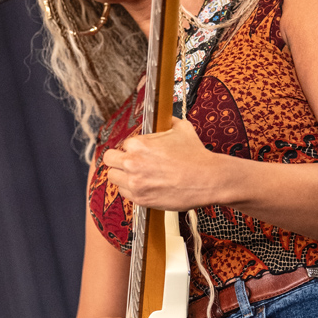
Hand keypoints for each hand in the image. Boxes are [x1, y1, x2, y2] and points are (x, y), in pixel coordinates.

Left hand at [103, 116, 217, 209]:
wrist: (208, 179)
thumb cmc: (196, 154)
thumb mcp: (182, 128)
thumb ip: (168, 122)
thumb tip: (165, 118)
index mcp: (138, 144)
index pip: (123, 144)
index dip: (133, 148)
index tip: (141, 152)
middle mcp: (132, 163)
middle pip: (109, 160)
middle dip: (118, 159)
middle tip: (129, 162)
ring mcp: (135, 183)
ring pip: (113, 178)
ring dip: (122, 175)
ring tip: (136, 175)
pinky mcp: (141, 199)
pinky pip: (124, 193)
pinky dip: (131, 190)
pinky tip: (144, 186)